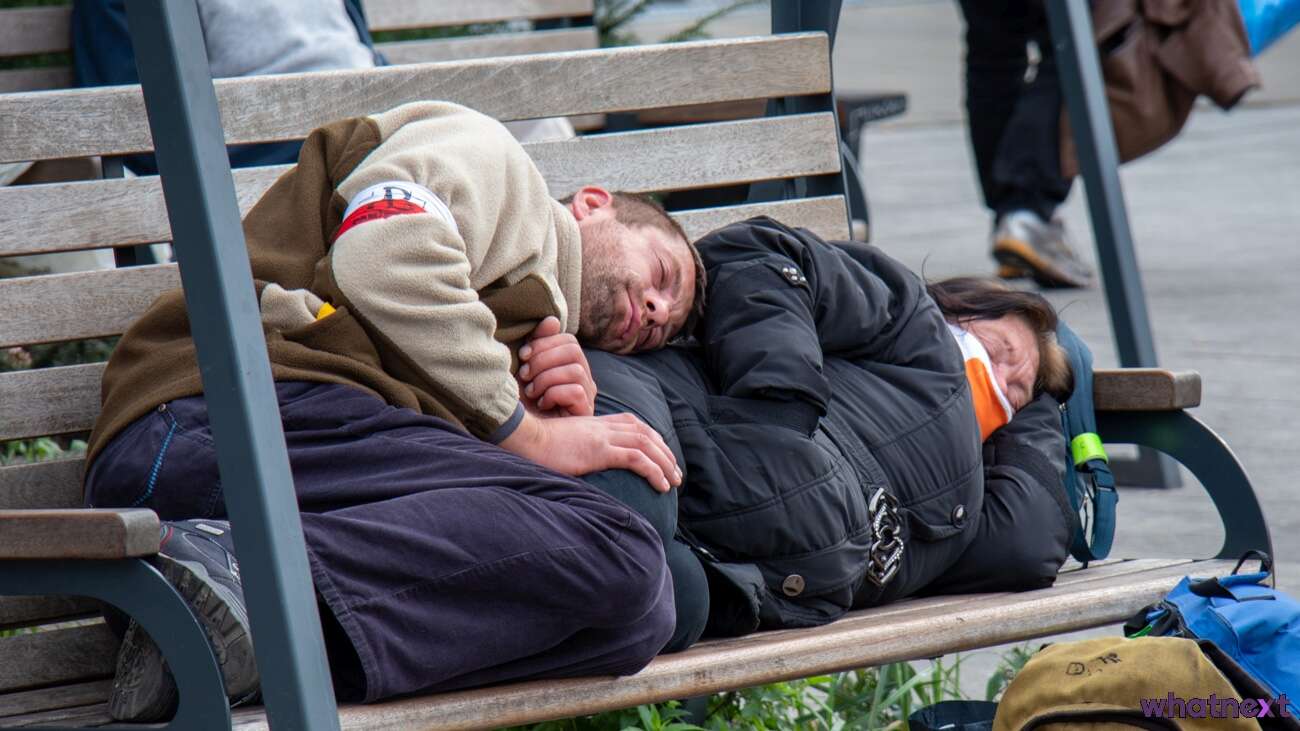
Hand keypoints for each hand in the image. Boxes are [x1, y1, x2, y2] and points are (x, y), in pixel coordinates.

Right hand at [500, 411, 682, 492]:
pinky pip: (636, 459)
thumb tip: (580, 462)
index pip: (634, 424)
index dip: (652, 439)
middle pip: (646, 434)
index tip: (661, 455)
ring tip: (674, 482)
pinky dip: (654, 471)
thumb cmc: (535, 445)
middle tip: (675, 472)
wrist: (523, 438)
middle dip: (665, 452)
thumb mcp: (562, 443)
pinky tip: (661, 485)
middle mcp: (603, 426)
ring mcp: (602, 437)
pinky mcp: (600, 450)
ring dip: (665, 463)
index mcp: (595, 423)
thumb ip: (576, 447)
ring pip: (647, 445)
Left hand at [517, 316, 595, 417]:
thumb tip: (551, 321)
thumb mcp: (524, 367)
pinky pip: (576, 391)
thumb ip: (537, 343)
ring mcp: (587, 394)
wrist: (517, 434)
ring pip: (575, 370)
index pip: (568, 340)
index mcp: (569, 363)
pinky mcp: (586, 410)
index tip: (522, 356)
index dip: (544, 343)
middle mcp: (583, 377)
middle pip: (574, 351)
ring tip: (532, 392)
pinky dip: (553, 394)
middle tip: (525, 375)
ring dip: (546, 379)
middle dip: (543, 360)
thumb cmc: (519, 400)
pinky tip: (542, 404)